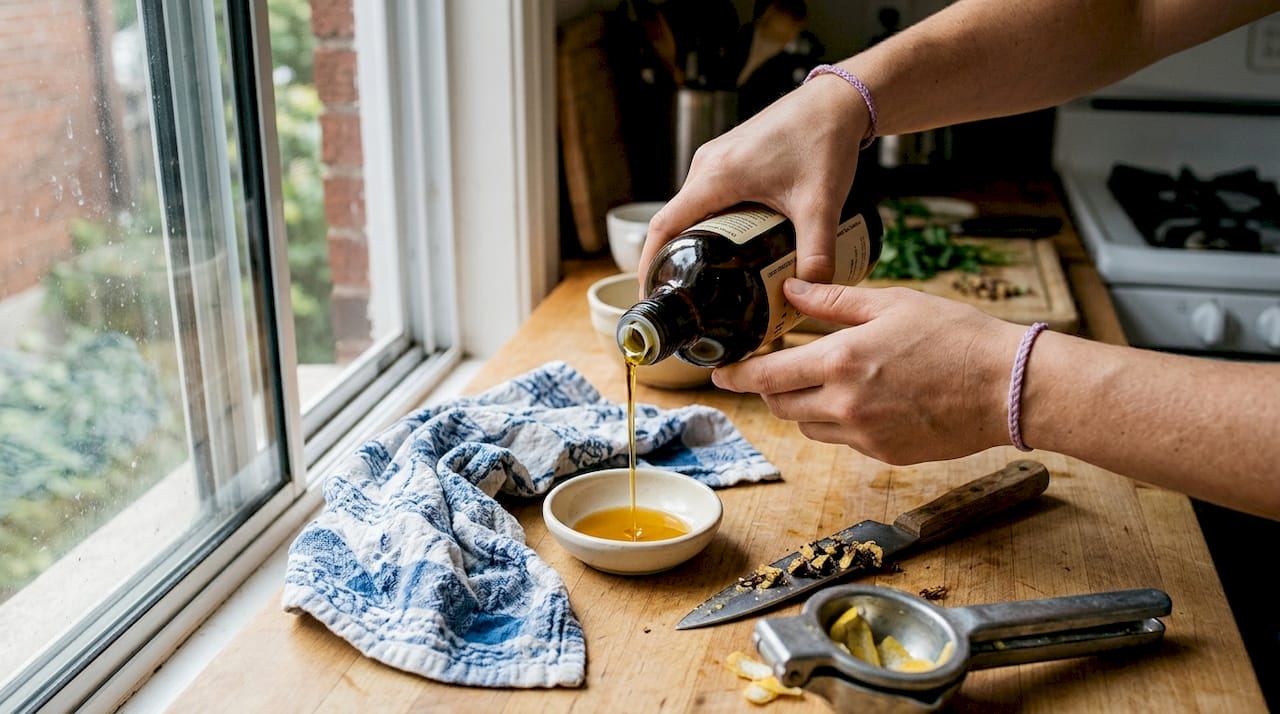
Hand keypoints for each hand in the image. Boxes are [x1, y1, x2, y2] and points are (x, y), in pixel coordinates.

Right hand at [638, 80, 870, 285]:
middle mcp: (707, 165)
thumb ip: (817, 253)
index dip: (652, 262)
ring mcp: (716, 159)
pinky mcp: (730, 157)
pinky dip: (712, 222)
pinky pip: (707, 195)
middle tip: (689, 296)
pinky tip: (733, 244)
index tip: (652, 293)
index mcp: (716, 176)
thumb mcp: (822, 205)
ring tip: (711, 276)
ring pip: (693, 208)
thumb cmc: (824, 140)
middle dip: (677, 259)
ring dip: (697, 240)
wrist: (838, 101)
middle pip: (676, 221)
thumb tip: (808, 292)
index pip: (665, 226)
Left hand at [710, 279, 1025, 463]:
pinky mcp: (885, 454)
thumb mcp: (891, 303)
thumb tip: (790, 290)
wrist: (1009, 386)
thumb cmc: (956, 337)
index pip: (767, 376)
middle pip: (781, 406)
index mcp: (841, 362)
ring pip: (809, 426)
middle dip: (770, 389)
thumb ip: (832, 302)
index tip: (720, 371)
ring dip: (803, 405)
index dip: (737, 375)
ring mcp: (864, 435)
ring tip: (823, 380)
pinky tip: (863, 397)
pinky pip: (843, 439)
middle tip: (772, 370)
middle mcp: (845, 405)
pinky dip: (839, 420)